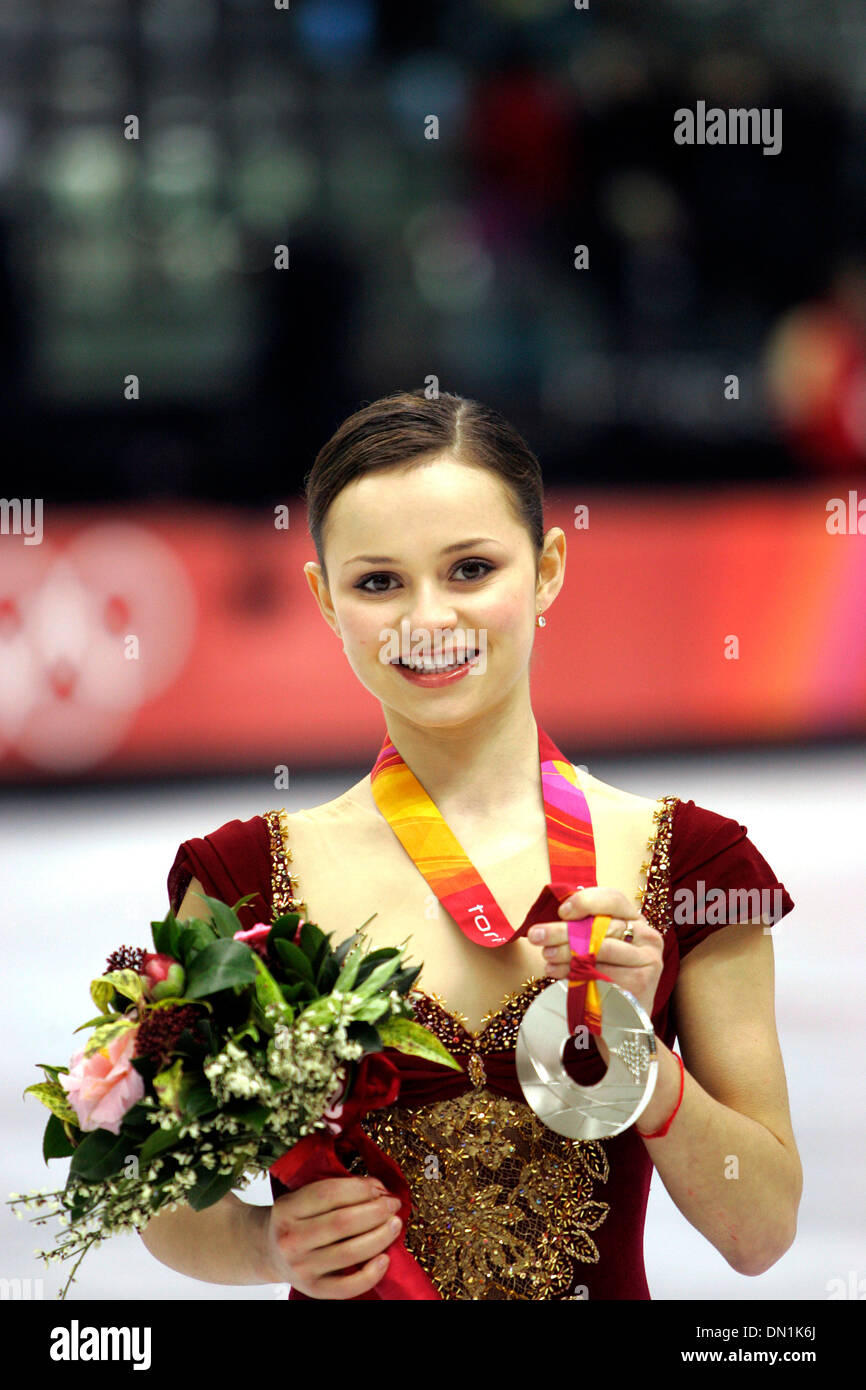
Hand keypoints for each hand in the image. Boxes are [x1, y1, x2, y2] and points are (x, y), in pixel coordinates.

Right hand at [263, 1176, 403, 1298]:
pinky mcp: (313, 1289)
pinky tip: (385, 1258)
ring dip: (380, 1236)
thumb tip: (378, 1190)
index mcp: (287, 1209)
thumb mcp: (302, 1197)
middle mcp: (291, 1240)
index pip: (329, 1194)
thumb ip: (335, 1191)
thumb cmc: (294, 1219)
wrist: (268, 1251)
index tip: (381, 1187)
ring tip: (395, 1224)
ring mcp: (301, 1268)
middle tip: (393, 1204)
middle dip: (376, 1211)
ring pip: (349, 1253)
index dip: (361, 1188)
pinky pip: (347, 1287)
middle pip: (343, 1223)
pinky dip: (371, 1274)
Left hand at [527, 886, 664, 1020]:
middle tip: (536, 935)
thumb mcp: (598, 945)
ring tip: (546, 956)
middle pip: (603, 926)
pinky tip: (557, 973)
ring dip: (567, 952)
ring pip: (601, 949)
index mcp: (636, 919)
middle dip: (564, 931)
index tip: (561, 911)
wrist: (623, 1016)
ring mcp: (647, 960)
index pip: (614, 899)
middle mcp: (647, 936)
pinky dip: (575, 973)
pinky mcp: (641, 984)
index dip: (585, 901)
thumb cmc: (605, 973)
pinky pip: (603, 974)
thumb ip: (584, 928)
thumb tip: (552, 920)